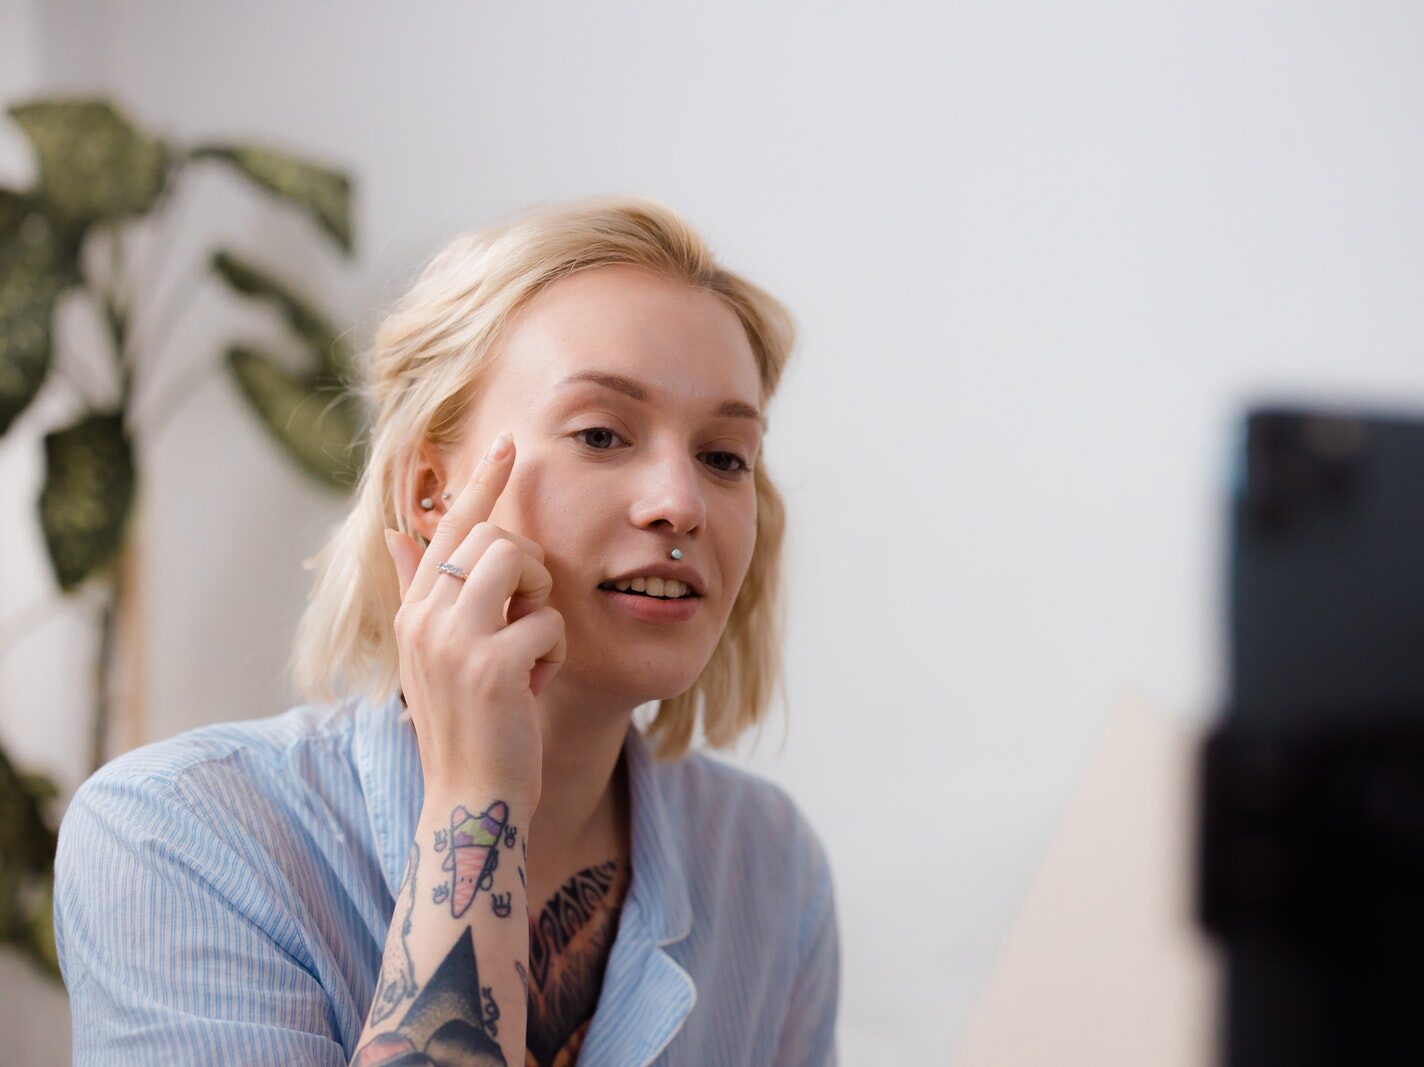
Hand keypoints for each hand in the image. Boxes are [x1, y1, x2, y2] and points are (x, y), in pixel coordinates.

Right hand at [383, 431, 563, 808]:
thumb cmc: (466, 724)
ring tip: (527, 649)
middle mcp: (425, 618)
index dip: (482, 483)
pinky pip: (548, 622)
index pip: (448, 528)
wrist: (471, 798)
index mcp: (415, 611)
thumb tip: (395, 530)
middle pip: (493, 538)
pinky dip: (552, 655)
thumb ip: (420, 591)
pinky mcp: (492, 666)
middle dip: (528, 567)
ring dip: (539, 603)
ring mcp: (454, 640)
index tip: (508, 443)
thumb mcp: (436, 654)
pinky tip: (533, 688)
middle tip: (527, 615)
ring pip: (518, 565)